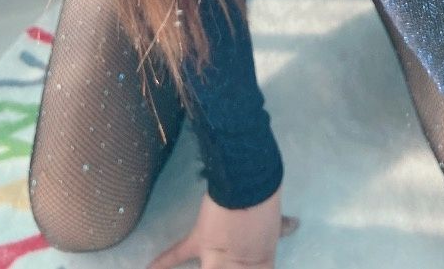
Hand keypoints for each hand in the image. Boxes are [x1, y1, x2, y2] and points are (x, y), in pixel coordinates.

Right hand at [146, 184, 298, 268]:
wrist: (250, 182)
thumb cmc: (267, 197)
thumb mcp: (277, 218)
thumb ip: (281, 227)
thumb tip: (295, 226)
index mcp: (263, 261)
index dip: (252, 267)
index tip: (248, 265)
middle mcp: (242, 265)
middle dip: (231, 265)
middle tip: (229, 260)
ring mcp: (219, 257)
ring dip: (211, 262)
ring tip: (215, 259)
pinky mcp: (201, 242)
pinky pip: (178, 253)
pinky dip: (163, 262)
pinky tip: (148, 268)